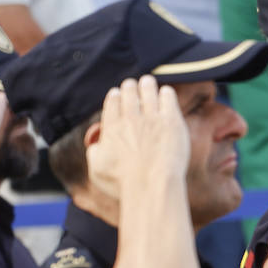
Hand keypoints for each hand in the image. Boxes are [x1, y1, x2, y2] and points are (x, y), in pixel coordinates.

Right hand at [85, 76, 188, 200]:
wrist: (151, 185)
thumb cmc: (124, 183)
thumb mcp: (97, 169)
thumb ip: (95, 152)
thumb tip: (97, 144)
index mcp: (111, 128)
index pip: (112, 104)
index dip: (115, 96)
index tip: (117, 93)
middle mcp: (130, 119)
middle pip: (129, 94)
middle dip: (130, 87)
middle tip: (131, 83)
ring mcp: (152, 118)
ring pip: (148, 92)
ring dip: (147, 85)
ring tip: (147, 81)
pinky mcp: (172, 121)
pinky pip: (168, 99)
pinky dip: (166, 93)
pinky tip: (166, 92)